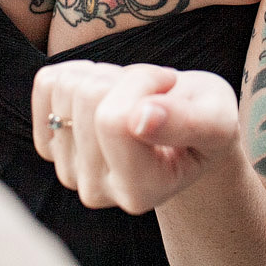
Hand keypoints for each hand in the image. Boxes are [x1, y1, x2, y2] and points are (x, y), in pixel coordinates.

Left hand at [32, 61, 239, 214]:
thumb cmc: (202, 122)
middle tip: (151, 94)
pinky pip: (48, 82)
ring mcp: (66, 167)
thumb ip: (189, 123)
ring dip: (104, 76)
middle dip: (124, 78)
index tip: (168, 88)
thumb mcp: (218, 119)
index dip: (143, 83)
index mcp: (139, 193)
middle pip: (87, 97)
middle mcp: (95, 189)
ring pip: (66, 87)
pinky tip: (105, 92)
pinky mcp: (47, 140)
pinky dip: (77, 72)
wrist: (180, 129)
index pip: (113, 120)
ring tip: (131, 96)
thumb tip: (141, 119)